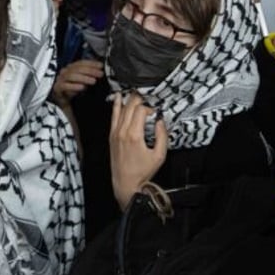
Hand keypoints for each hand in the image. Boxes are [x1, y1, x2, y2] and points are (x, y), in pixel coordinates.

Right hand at [53, 59, 103, 105]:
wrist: (63, 101)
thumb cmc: (74, 89)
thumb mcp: (83, 81)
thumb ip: (89, 75)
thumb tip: (101, 71)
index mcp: (71, 68)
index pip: (81, 62)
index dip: (91, 63)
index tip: (101, 66)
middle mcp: (65, 71)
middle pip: (77, 68)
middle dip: (90, 70)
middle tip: (100, 74)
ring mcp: (60, 79)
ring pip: (71, 76)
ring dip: (84, 78)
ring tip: (94, 81)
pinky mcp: (57, 88)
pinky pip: (65, 86)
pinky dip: (74, 86)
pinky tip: (82, 87)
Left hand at [109, 94, 166, 209]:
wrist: (126, 183)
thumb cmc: (143, 172)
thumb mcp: (159, 155)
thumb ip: (162, 136)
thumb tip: (161, 122)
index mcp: (134, 135)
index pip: (141, 111)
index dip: (150, 108)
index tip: (155, 112)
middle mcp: (122, 132)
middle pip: (130, 107)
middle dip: (139, 99)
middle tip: (147, 96)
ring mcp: (115, 133)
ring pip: (121, 109)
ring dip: (128, 99)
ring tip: (134, 91)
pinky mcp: (111, 136)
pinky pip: (113, 116)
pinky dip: (116, 105)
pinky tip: (118, 98)